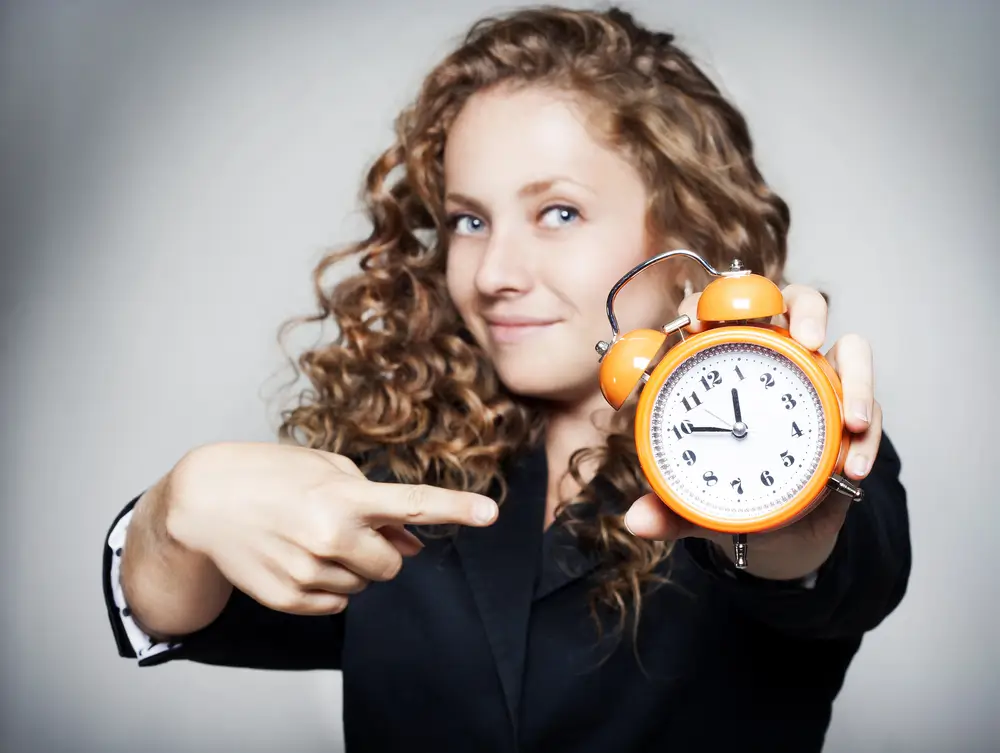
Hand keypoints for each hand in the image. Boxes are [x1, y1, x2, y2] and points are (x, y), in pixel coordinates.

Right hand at [166, 442, 497, 613]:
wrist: (204, 502)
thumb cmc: (270, 475)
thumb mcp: (327, 472)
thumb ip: (379, 507)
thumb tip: (413, 546)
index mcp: (344, 496)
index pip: (414, 505)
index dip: (456, 508)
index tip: (490, 513)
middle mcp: (331, 538)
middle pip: (392, 565)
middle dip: (382, 550)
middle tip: (347, 528)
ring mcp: (309, 572)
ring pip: (363, 585)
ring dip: (351, 565)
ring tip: (310, 538)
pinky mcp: (289, 599)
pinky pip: (335, 603)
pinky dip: (328, 585)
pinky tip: (298, 558)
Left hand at [623, 284, 880, 579]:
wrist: (778, 532)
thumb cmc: (729, 492)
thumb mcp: (695, 501)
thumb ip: (668, 507)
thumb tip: (637, 521)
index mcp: (725, 366)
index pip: (714, 313)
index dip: (706, 305)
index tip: (696, 325)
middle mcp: (775, 360)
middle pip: (795, 304)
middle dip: (804, 310)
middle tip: (806, 338)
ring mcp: (819, 380)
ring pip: (849, 346)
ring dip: (857, 377)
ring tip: (849, 419)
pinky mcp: (851, 410)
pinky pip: (869, 406)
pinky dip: (868, 435)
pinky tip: (853, 468)